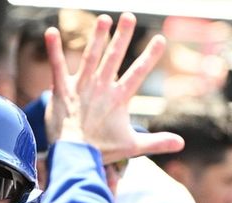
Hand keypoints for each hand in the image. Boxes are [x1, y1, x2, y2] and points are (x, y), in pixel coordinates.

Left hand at [45, 12, 183, 162]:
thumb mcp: (132, 146)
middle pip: (114, 57)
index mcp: (118, 98)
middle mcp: (101, 88)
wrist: (74, 156)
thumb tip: (181, 143)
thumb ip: (156, 142)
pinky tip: (50, 32)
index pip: (138, 73)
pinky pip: (57, 65)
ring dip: (97, 36)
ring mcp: (81, 86)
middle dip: (122, 36)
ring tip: (103, 18)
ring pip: (90, 56)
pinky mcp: (61, 89)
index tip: (160, 39)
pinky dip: (53, 49)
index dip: (149, 56)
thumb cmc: (101, 151)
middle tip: (129, 16)